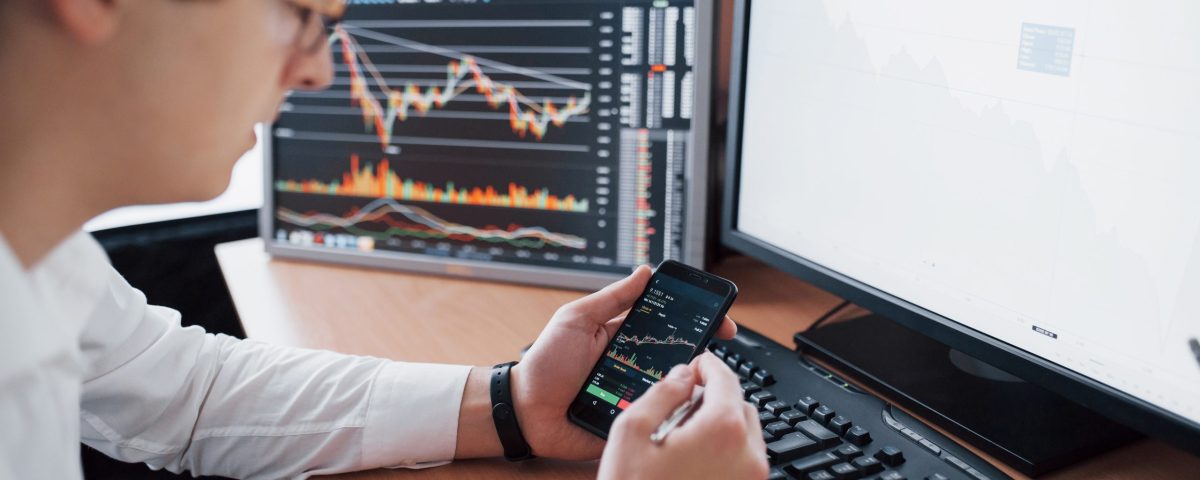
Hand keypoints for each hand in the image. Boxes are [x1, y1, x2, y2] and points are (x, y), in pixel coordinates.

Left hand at [509, 265, 737, 459]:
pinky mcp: (630, 423)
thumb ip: (611, 298)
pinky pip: (656, 419)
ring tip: (694, 376)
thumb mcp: (577, 320)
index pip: (669, 326)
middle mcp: (635, 367)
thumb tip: (645, 271)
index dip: (696, 321)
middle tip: (712, 349)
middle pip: (678, 360)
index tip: (720, 317)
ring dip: (686, 384)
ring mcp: (635, 396)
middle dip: (699, 354)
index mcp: (626, 339)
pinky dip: (668, 413)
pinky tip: (675, 406)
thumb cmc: (546, 364)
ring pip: (673, 390)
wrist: (524, 410)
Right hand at [598, 353, 768, 478]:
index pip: (726, 379)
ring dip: (722, 426)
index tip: (697, 364)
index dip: (709, 365)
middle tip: (684, 403)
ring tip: (684, 437)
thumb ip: (662, 393)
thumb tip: (683, 375)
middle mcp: (748, 456)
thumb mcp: (631, 432)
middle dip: (716, 397)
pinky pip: (744, 463)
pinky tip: (692, 461)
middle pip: (741, 406)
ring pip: (746, 436)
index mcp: (722, 431)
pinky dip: (726, 453)